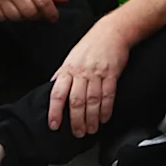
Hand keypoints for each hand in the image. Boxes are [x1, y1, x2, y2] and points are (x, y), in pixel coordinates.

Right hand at [0, 0, 67, 24]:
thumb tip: (63, 0)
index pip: (43, 1)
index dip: (51, 12)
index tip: (53, 17)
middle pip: (30, 12)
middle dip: (37, 15)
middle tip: (38, 10)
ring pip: (16, 17)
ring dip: (23, 17)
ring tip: (24, 7)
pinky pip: (2, 18)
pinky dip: (9, 17)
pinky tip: (12, 8)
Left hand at [50, 15, 131, 136]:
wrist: (112, 32)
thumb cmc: (91, 45)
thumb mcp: (71, 58)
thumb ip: (62, 74)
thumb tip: (52, 88)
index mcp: (68, 70)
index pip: (57, 94)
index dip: (55, 111)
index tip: (54, 125)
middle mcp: (81, 73)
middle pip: (76, 101)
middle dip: (77, 120)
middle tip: (78, 133)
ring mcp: (97, 74)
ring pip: (92, 100)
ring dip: (92, 118)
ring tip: (91, 129)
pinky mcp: (112, 74)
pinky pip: (108, 95)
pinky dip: (106, 109)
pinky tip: (105, 118)